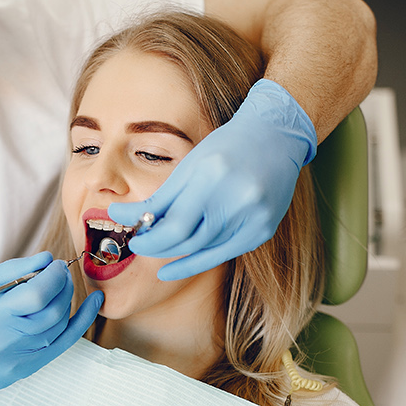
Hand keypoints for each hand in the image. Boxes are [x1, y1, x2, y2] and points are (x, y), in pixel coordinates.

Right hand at [0, 252, 103, 405]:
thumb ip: (10, 272)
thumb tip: (46, 259)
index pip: (35, 295)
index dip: (52, 276)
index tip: (54, 265)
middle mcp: (3, 341)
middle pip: (51, 311)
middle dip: (62, 286)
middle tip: (59, 273)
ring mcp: (16, 359)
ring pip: (57, 327)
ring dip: (65, 301)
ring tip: (60, 287)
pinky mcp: (24, 370)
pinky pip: (60, 345)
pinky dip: (79, 323)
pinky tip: (93, 304)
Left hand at [107, 79, 318, 280]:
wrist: (276, 138)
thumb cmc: (227, 147)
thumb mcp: (191, 165)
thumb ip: (162, 198)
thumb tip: (128, 220)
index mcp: (213, 176)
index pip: (174, 226)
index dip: (149, 239)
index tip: (133, 238)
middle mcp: (237, 200)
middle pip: (188, 243)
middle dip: (157, 247)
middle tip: (140, 245)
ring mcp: (255, 219)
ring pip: (204, 251)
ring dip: (174, 255)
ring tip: (157, 252)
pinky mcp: (263, 231)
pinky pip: (223, 255)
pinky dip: (197, 262)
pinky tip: (175, 268)